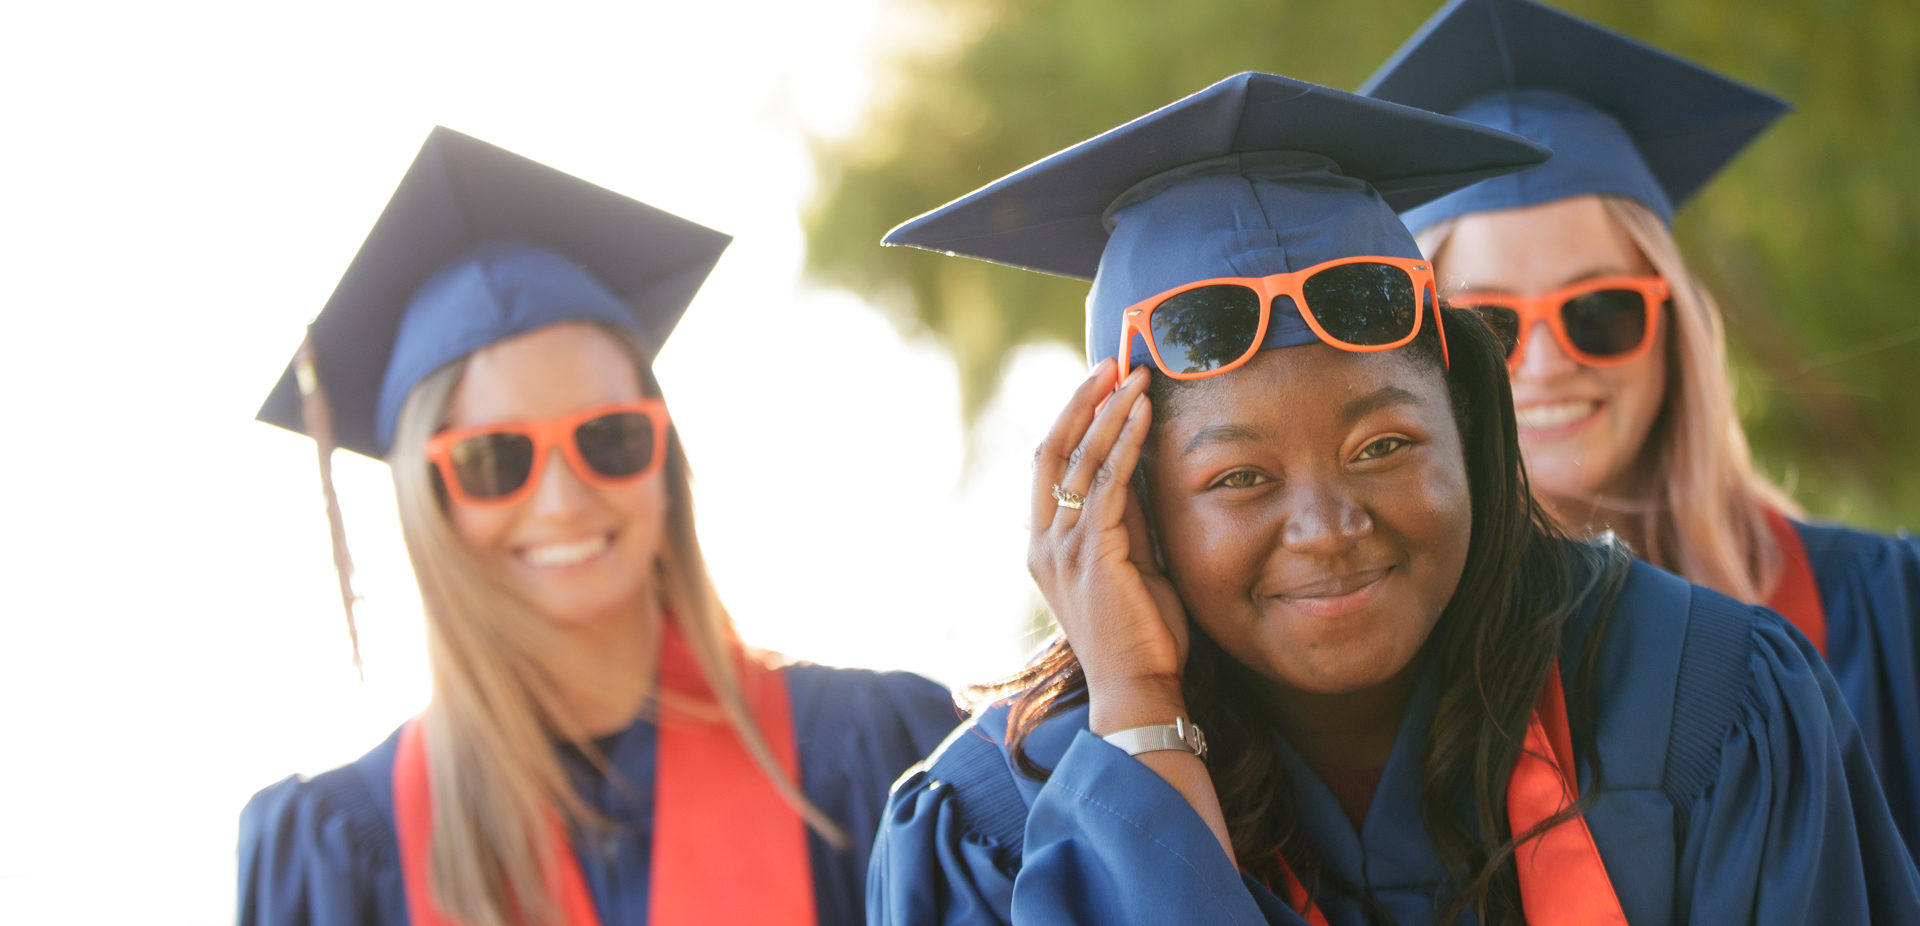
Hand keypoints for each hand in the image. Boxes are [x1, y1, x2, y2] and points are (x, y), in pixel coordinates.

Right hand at [1028, 360, 1190, 732]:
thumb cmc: (1141, 636)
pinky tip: (1143, 413)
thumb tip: (1140, 468)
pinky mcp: (1092, 553)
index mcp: (1044, 546)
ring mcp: (1062, 548)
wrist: (1138, 688)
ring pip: (1079, 459)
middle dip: (1080, 401)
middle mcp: (1043, 542)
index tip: (1099, 384)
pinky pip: (1107, 482)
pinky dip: (1124, 442)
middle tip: (1110, 362)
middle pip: (1051, 450)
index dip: (1070, 420)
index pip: (1048, 466)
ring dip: (1109, 411)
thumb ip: (1127, 520)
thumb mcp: (1131, 564)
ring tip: (1134, 375)